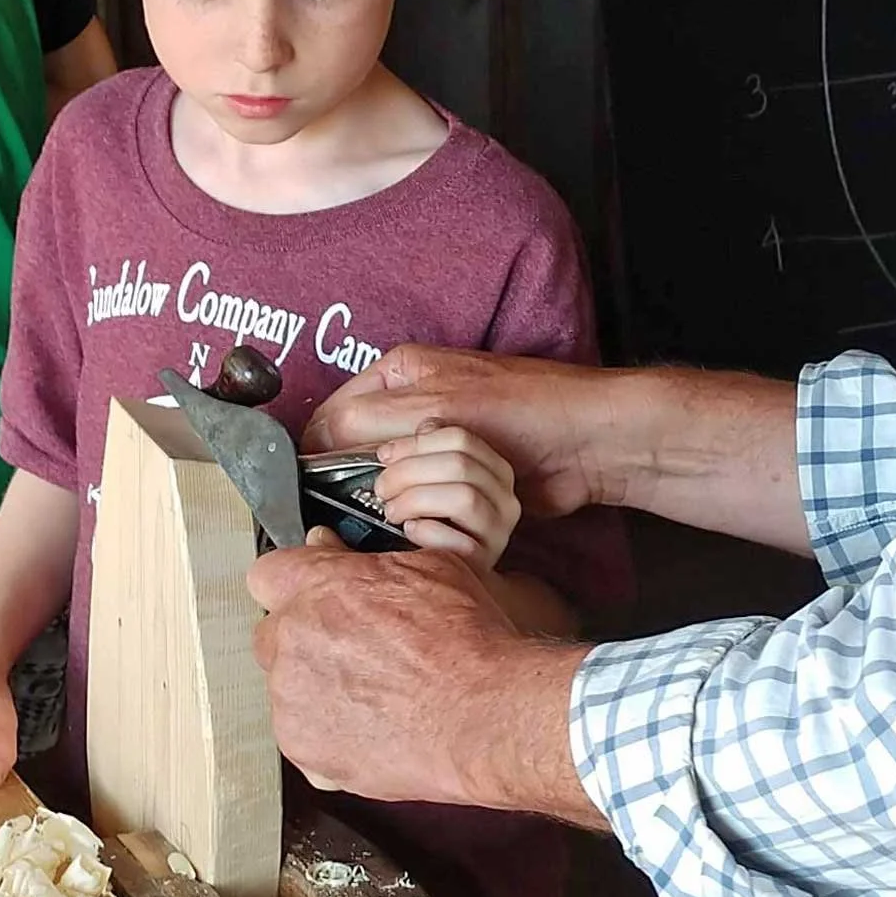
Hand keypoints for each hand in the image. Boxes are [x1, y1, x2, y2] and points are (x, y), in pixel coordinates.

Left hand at [249, 534, 599, 822]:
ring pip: (288, 686)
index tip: (313, 593)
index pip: (268, 574)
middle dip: (305, 638)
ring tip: (375, 693)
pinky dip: (329, 732)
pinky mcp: (304, 749)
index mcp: (317, 587)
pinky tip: (373, 726)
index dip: (294, 583)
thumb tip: (329, 549)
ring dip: (319, 686)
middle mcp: (292, 640)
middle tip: (356, 648)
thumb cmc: (465, 642)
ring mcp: (292, 700)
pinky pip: (303, 734)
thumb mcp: (430, 569)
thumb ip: (362, 560)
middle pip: (273, 634)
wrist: (483, 715)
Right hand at [303, 345, 617, 516]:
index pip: (333, 415)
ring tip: (406, 508)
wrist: (585, 442)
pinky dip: (419, 513)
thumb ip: (366, 421)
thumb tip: (310, 443)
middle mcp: (411, 405)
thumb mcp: (434, 406)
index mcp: (398, 374)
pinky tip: (423, 522)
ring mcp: (433, 443)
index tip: (315, 489)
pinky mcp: (456, 477)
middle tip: (372, 500)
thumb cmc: (520, 409)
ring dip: (396, 498)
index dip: (320, 452)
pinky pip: (419, 501)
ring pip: (387, 482)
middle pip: (356, 451)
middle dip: (360, 479)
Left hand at [370, 424, 519, 569]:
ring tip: (391, 511)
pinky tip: (410, 530)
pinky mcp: (484, 562)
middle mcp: (506, 499)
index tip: (385, 455)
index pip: (461, 439)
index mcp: (496, 471)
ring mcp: (498, 532)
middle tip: (381, 488)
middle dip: (409, 471)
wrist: (453, 577)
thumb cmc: (441, 526)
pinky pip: (457, 541)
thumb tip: (423, 428)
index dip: (417, 443)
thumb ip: (434, 452)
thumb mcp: (440, 484)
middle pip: (460, 464)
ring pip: (463, 497)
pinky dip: (425, 531)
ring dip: (415, 499)